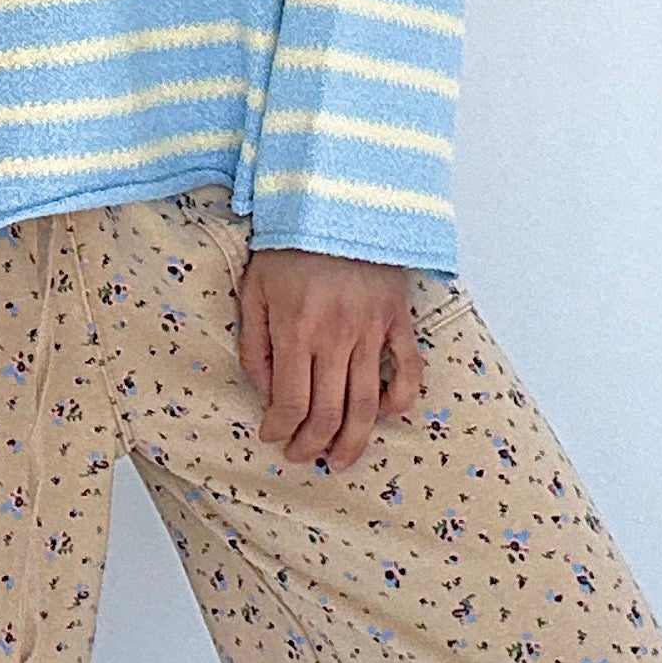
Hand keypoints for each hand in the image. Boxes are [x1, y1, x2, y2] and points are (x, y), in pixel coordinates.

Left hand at [236, 247, 422, 469]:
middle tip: (301, 456)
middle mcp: (336, 338)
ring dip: (353, 442)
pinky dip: (400, 400)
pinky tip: (385, 415)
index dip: (278, 430)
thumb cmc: (290, 246)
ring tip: (340, 461)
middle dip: (311, 445)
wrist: (337, 201)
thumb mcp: (254, 291)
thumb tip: (265, 391)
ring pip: (367, 405)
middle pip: (327, 414)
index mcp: (296, 331)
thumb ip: (255, 345)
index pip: (290, 403)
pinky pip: (408, 371)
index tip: (271, 436)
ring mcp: (372, 332)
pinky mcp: (397, 321)